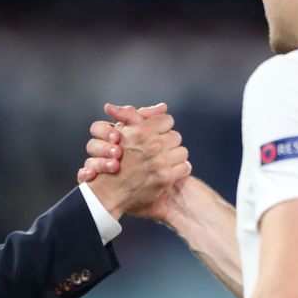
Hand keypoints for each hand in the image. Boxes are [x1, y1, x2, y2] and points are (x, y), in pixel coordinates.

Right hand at [79, 103, 190, 221]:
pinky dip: (179, 170)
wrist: (111, 191)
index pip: (167, 120)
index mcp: (142, 131)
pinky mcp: (166, 178)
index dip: (162, 128)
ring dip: (175, 157)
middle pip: (176, 136)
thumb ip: (138, 115)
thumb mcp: (122, 132)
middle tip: (159, 151)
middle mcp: (152, 145)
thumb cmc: (117, 158)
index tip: (156, 136)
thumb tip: (163, 107)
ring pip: (183, 152)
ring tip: (164, 161)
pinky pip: (185, 167)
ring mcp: (160, 162)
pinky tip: (169, 172)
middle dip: (169, 143)